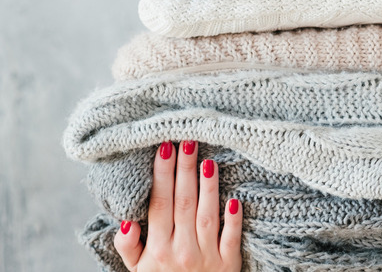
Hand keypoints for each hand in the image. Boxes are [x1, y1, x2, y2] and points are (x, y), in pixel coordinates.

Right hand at [113, 141, 243, 271]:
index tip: (164, 148)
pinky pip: (231, 238)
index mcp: (157, 248)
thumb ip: (129, 245)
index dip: (162, 175)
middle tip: (188, 141)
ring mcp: (206, 256)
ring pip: (207, 216)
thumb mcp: (138, 268)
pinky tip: (235, 199)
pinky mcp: (229, 263)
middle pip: (183, 203)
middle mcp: (181, 250)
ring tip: (208, 160)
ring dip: (208, 187)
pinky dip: (233, 220)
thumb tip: (127, 221)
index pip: (159, 203)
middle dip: (184, 170)